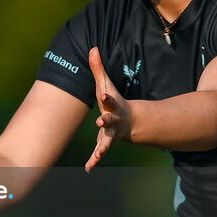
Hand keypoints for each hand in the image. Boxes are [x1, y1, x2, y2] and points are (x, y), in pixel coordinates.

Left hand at [85, 47, 132, 171]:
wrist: (129, 120)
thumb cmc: (113, 101)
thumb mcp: (105, 84)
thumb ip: (98, 68)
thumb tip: (92, 47)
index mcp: (112, 106)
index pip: (109, 99)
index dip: (106, 97)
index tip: (103, 95)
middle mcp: (113, 120)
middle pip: (109, 121)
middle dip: (106, 122)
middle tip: (100, 123)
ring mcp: (111, 134)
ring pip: (106, 142)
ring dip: (101, 149)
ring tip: (97, 156)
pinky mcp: (105, 143)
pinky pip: (99, 153)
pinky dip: (94, 161)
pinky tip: (88, 168)